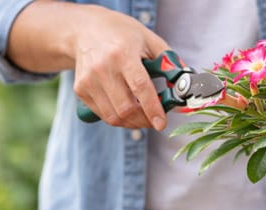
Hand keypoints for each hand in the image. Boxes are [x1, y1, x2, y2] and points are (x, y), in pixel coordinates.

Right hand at [71, 6, 170, 129]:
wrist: (86, 29)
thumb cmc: (122, 34)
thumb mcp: (149, 40)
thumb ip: (169, 62)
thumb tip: (185, 85)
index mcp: (123, 53)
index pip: (139, 87)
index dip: (152, 109)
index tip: (161, 123)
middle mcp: (103, 67)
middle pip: (125, 109)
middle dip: (144, 120)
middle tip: (155, 120)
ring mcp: (89, 80)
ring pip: (113, 117)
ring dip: (132, 123)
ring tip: (142, 116)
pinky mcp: (81, 90)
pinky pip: (103, 114)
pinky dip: (118, 118)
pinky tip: (126, 108)